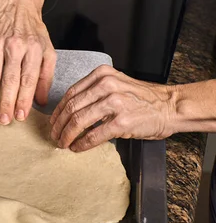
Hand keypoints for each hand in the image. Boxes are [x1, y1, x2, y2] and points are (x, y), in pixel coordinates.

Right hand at [0, 0, 55, 124]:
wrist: (17, 4)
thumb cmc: (32, 30)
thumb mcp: (47, 50)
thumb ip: (45, 76)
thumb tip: (40, 101)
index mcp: (33, 49)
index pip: (28, 79)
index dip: (24, 100)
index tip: (20, 116)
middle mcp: (15, 46)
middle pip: (9, 80)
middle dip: (6, 103)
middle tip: (4, 121)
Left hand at [50, 65, 175, 151]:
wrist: (169, 106)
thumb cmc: (141, 98)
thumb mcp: (115, 84)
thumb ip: (93, 92)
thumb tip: (67, 111)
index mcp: (102, 75)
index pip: (70, 93)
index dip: (58, 111)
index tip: (53, 122)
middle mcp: (106, 86)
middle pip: (71, 108)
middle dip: (59, 125)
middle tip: (55, 136)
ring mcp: (115, 103)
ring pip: (78, 121)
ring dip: (67, 135)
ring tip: (63, 143)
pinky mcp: (122, 121)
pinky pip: (94, 135)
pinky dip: (82, 144)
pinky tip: (77, 148)